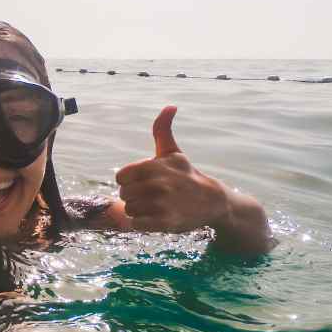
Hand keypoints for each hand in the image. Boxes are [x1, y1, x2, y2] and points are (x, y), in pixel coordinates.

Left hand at [114, 106, 231, 232]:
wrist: (211, 200)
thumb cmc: (186, 174)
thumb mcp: (173, 152)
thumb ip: (163, 129)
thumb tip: (170, 106)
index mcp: (154, 166)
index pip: (120, 177)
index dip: (129, 181)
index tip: (142, 182)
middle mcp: (158, 184)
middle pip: (124, 195)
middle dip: (134, 196)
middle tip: (150, 196)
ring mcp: (162, 204)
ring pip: (130, 210)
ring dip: (139, 210)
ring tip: (155, 206)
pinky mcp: (165, 223)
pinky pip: (137, 224)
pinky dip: (143, 223)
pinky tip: (156, 217)